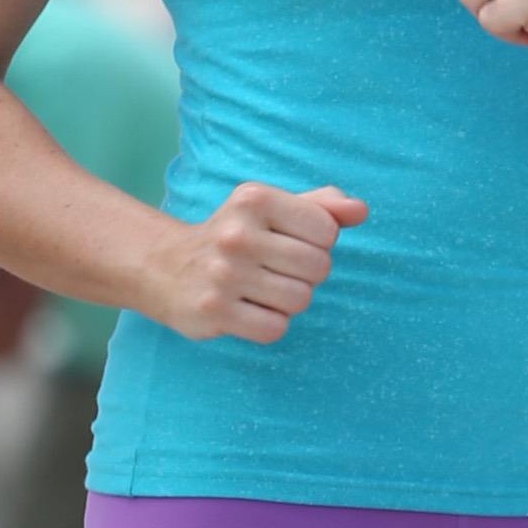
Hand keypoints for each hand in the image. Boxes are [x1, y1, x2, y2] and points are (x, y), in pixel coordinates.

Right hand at [148, 182, 366, 345]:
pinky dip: (270, 324)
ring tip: (260, 290)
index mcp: (253, 199)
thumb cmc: (236, 237)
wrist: (166, 268)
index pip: (327, 229)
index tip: (289, 242)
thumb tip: (360, 211)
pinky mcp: (214, 311)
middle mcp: (236, 233)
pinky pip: (275, 328)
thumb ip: (322, 206)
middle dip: (306, 274)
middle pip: (318, 267)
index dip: (318, 242)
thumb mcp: (272, 210)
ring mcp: (223, 274)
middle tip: (274, 270)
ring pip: (300, 300)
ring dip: (289, 301)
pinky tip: (248, 310)